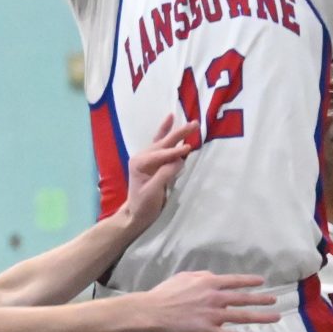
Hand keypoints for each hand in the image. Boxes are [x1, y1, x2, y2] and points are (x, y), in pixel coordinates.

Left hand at [118, 115, 201, 233]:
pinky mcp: (154, 160)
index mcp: (139, 163)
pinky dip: (166, 131)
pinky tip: (170, 118)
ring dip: (178, 131)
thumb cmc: (143, 205)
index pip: (161, 154)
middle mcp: (142, 156)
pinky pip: (161, 142)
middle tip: (195, 124)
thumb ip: (164, 175)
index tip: (188, 149)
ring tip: (192, 122)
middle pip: (164, 143)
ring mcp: (148, 157)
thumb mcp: (152, 192)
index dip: (175, 152)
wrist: (137, 213)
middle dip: (179, 134)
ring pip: (164, 140)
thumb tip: (179, 161)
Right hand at [142, 271, 281, 331]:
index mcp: (209, 282)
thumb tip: (213, 275)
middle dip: (261, 299)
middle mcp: (216, 297)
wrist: (152, 311)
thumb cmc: (165, 293)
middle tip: (274, 300)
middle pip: (244, 298)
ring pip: (243, 316)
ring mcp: (214, 315)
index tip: (261, 282)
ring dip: (261, 316)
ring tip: (276, 317)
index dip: (250, 281)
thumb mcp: (184, 276)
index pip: (235, 281)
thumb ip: (201, 275)